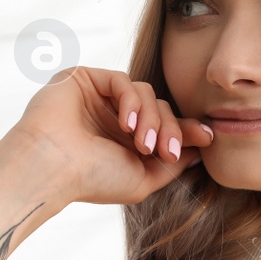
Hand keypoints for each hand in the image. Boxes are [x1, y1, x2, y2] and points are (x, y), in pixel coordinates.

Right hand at [10, 66, 213, 206]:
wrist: (51, 169)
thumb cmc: (91, 179)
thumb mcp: (143, 179)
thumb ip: (173, 164)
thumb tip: (201, 149)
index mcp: (124, 141)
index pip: (165, 126)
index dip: (188, 130)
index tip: (209, 137)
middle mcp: (112, 117)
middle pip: (160, 108)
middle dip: (170, 129)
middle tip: (167, 151)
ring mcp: (99, 98)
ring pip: (146, 93)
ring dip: (152, 119)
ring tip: (143, 145)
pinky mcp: (85, 79)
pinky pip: (123, 80)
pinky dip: (131, 101)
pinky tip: (125, 125)